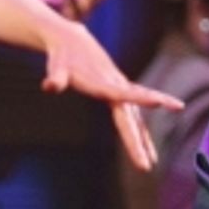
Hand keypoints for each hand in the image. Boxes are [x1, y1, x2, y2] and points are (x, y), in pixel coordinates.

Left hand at [41, 19, 181, 170]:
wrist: (72, 41)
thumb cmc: (62, 57)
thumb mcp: (57, 66)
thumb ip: (56, 77)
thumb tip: (49, 85)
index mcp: (104, 83)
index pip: (123, 97)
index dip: (141, 100)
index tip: (159, 102)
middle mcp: (117, 88)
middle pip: (131, 119)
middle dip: (139, 143)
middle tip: (145, 167)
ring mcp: (120, 91)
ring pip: (136, 120)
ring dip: (144, 141)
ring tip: (151, 162)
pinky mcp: (119, 94)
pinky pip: (133, 117)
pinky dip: (140, 132)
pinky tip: (145, 146)